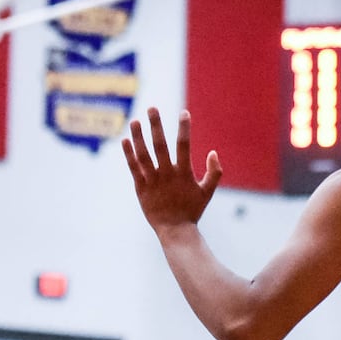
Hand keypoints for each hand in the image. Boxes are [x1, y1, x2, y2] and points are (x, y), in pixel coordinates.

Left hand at [122, 108, 222, 233]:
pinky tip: (125, 140)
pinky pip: (133, 168)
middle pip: (160, 145)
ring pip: (143, 155)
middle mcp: (167, 175)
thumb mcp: (207, 192)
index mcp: (184, 174)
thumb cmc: (192, 211)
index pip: (184, 146)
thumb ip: (215, 172)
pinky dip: (129, 154)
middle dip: (156, 125)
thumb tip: (213, 152)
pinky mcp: (141, 188)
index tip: (184, 112)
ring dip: (138, 137)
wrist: (175, 231)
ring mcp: (152, 181)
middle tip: (152, 108)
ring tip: (135, 121)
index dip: (184, 128)